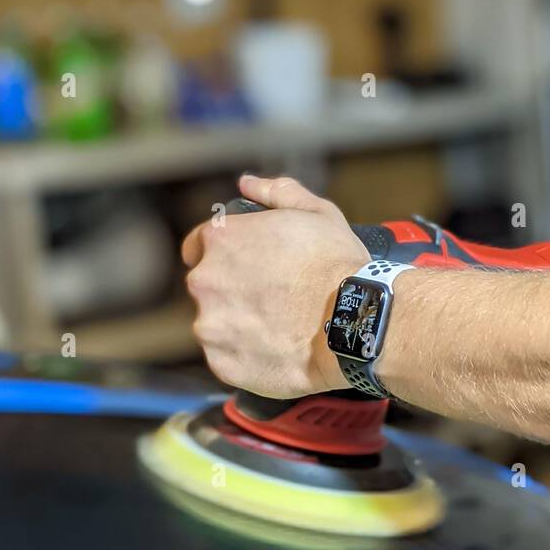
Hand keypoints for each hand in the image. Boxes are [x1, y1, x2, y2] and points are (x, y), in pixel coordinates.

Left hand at [182, 173, 368, 397]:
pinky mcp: (222, 364)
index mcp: (220, 239)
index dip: (221, 256)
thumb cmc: (337, 267)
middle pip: (207, 288)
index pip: (196, 246)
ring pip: (215, 326)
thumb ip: (276, 192)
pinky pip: (226, 359)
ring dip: (237, 326)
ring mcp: (212, 327)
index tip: (242, 268)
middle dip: (232, 292)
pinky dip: (245, 357)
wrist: (353, 324)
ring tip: (276, 329)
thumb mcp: (316, 212)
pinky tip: (275, 349)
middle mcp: (205, 282)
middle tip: (271, 301)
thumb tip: (248, 184)